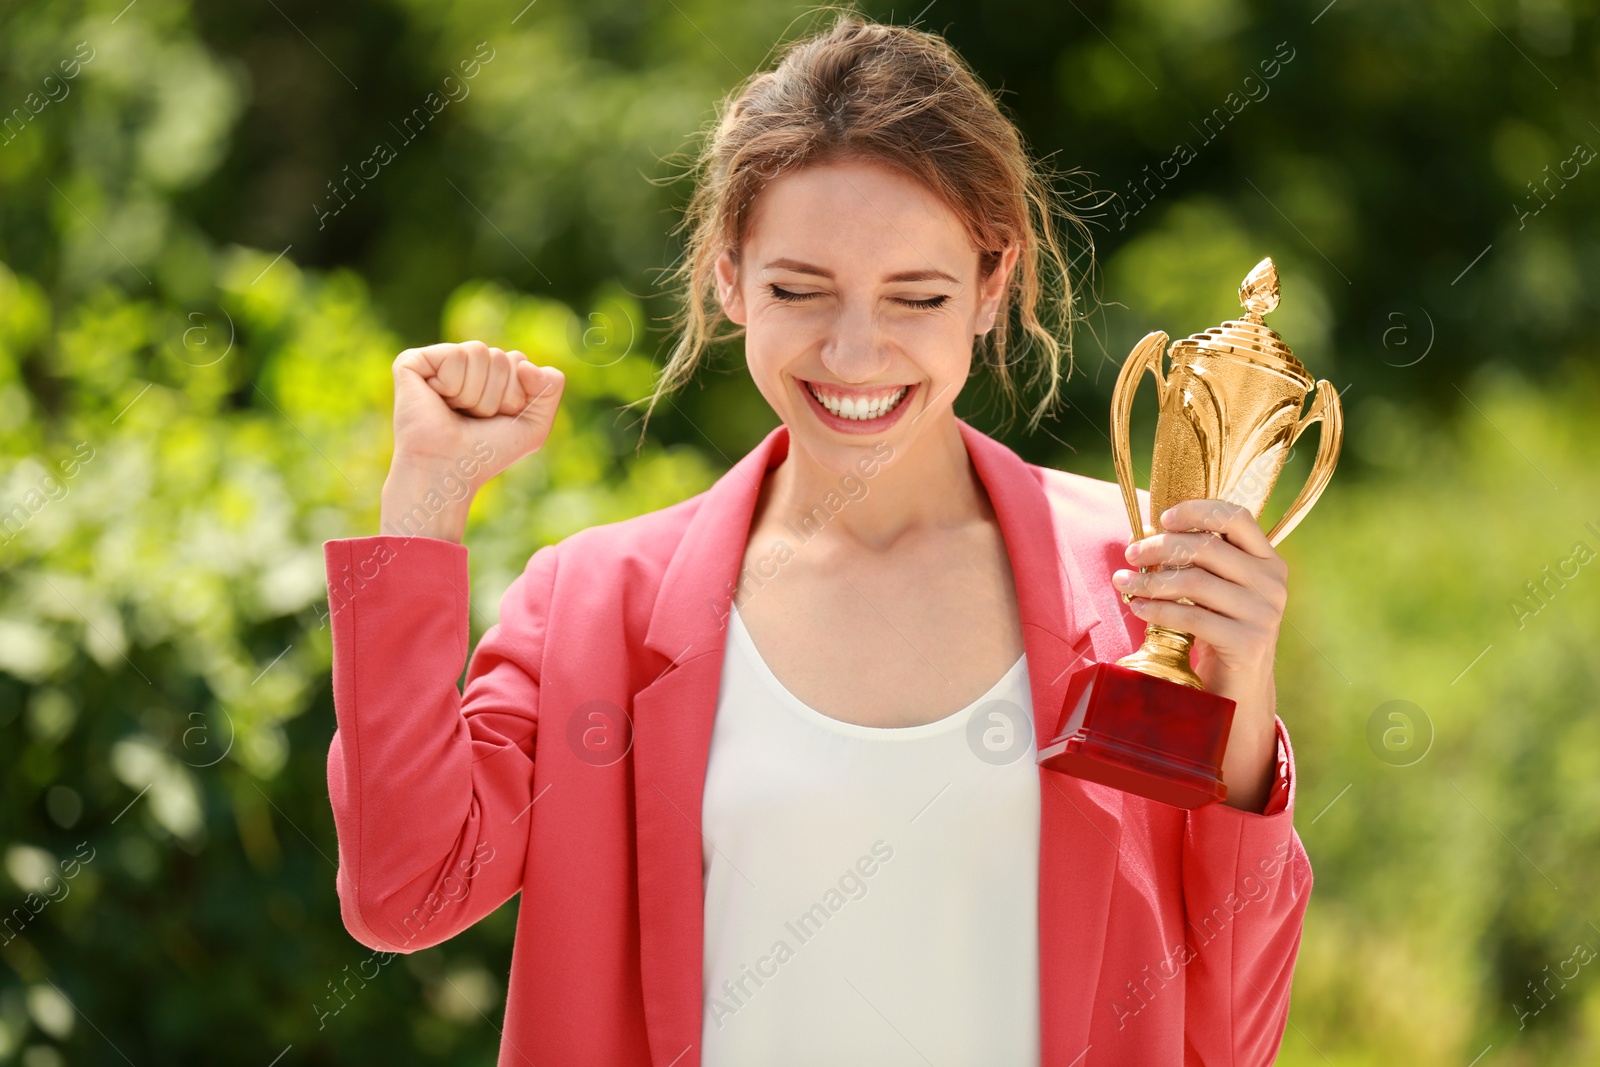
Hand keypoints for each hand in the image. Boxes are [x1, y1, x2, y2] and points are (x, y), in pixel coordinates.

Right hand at [381, 341, 564, 541]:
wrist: (450, 470)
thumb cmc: (487, 452)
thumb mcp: (535, 424)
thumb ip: (551, 387)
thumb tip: (523, 363)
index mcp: (489, 374)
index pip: (519, 361)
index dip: (515, 396)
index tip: (496, 419)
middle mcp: (464, 364)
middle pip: (501, 356)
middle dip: (496, 395)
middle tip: (474, 418)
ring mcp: (438, 360)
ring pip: (479, 352)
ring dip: (475, 393)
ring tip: (457, 411)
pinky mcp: (412, 362)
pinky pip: (455, 355)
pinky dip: (453, 384)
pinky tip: (438, 399)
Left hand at [1110, 499, 1286, 811]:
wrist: (1238, 689)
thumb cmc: (1218, 629)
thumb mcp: (1215, 589)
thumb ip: (1198, 560)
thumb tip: (1149, 531)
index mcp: (1268, 561)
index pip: (1237, 517)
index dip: (1198, 511)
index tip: (1162, 518)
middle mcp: (1272, 583)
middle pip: (1207, 547)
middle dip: (1160, 547)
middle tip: (1131, 554)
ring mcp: (1264, 613)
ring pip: (1195, 582)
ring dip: (1151, 580)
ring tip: (1124, 583)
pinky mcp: (1248, 642)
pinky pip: (1192, 617)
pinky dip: (1158, 610)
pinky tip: (1137, 608)